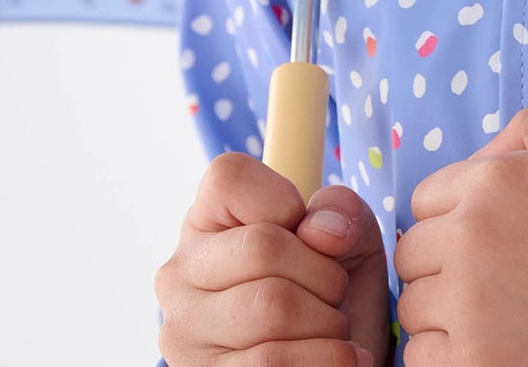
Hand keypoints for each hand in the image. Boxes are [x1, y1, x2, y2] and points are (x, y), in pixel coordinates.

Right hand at [155, 151, 389, 365]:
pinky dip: (324, 359)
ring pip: (271, 308)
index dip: (285, 200)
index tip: (307, 234)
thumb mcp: (347, 232)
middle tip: (336, 293)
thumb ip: (339, 210)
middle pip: (262, 246)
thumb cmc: (329, 287)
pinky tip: (343, 357)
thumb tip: (322, 233)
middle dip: (324, 272)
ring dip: (328, 321)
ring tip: (337, 328)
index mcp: (203, 221)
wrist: (334, 361)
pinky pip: (271, 363)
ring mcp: (184, 333)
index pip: (229, 179)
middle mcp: (180, 274)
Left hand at [393, 107, 527, 366]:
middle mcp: (472, 237)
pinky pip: (425, 362)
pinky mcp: (478, 364)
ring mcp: (471, 306)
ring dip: (445, 319)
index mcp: (493, 180)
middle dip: (444, 269)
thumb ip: (527, 132)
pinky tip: (499, 350)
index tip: (490, 244)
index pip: (424, 201)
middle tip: (496, 286)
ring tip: (501, 321)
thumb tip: (475, 156)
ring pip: (414, 314)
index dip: (454, 221)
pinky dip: (452, 359)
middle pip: (413, 259)